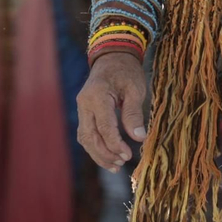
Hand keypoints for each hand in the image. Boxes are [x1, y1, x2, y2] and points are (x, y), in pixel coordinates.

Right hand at [76, 52, 147, 170]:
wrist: (112, 57)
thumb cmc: (126, 71)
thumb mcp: (135, 89)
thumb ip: (134, 113)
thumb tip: (139, 138)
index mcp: (97, 95)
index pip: (104, 127)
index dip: (115, 144)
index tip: (128, 155)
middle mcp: (84, 103)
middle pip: (89, 136)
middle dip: (104, 153)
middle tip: (121, 163)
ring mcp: (82, 108)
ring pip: (85, 138)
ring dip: (98, 153)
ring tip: (115, 165)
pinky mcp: (84, 112)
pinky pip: (86, 133)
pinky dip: (95, 146)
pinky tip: (107, 155)